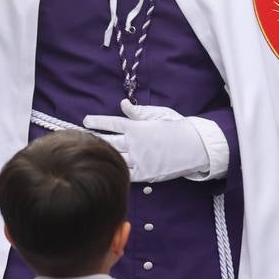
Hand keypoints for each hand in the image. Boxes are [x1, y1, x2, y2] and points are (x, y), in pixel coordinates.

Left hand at [83, 100, 209, 183]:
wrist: (196, 147)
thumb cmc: (177, 127)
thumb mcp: (159, 114)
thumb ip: (139, 112)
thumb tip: (122, 104)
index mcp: (137, 127)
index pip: (111, 124)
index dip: (97, 121)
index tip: (86, 120)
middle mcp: (135, 144)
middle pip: (108, 142)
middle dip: (93, 139)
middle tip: (81, 137)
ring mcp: (139, 160)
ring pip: (114, 158)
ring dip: (102, 155)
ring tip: (90, 153)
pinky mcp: (145, 174)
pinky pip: (126, 174)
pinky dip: (116, 170)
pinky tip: (107, 168)